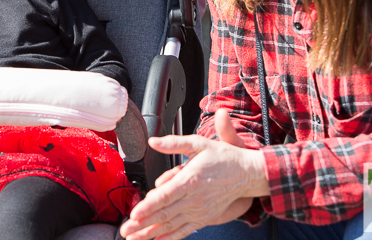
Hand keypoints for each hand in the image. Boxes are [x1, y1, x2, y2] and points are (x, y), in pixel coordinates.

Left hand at [120, 110, 266, 239]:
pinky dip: (170, 237)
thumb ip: (175, 143)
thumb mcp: (199, 143)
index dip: (149, 207)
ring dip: (151, 233)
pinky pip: (185, 230)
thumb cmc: (223, 157)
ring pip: (172, 225)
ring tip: (134, 238)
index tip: (134, 214)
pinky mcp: (204, 217)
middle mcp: (194, 199)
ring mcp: (199, 211)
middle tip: (125, 230)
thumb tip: (153, 141)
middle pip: (165, 214)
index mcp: (191, 179)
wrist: (246, 173)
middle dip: (143, 224)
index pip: (166, 196)